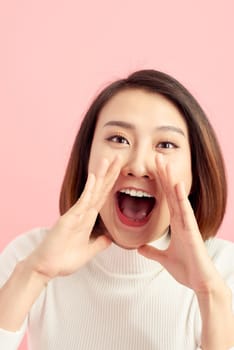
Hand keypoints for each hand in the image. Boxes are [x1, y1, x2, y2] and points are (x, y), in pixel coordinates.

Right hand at [27, 157, 120, 279]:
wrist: (46, 267)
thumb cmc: (63, 259)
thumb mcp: (88, 251)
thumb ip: (99, 243)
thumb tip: (110, 238)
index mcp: (88, 218)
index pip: (103, 197)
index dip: (112, 183)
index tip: (120, 170)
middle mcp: (83, 212)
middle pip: (100, 189)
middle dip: (110, 173)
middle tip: (119, 157)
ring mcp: (76, 214)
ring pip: (92, 191)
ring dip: (101, 175)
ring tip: (108, 159)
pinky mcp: (69, 218)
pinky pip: (82, 202)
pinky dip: (89, 189)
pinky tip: (94, 177)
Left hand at [138, 155, 220, 292]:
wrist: (200, 282)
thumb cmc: (186, 269)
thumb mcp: (163, 258)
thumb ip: (152, 251)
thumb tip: (140, 248)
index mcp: (175, 223)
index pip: (165, 199)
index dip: (159, 183)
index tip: (152, 169)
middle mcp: (181, 219)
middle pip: (170, 192)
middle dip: (163, 175)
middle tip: (156, 157)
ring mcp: (187, 223)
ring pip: (177, 197)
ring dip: (171, 179)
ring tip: (164, 163)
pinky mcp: (191, 230)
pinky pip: (185, 211)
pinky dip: (181, 197)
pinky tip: (177, 184)